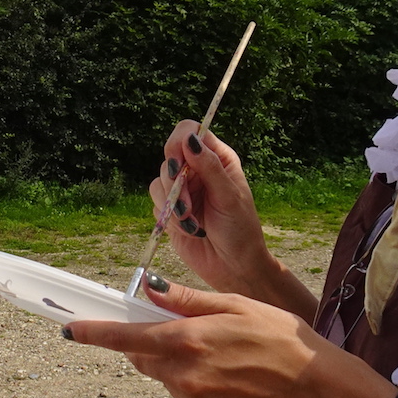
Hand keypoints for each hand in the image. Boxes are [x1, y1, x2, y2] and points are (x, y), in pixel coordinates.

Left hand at [66, 276, 394, 397]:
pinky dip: (198, 385)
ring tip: (226, 355)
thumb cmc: (287, 341)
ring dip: (179, 364)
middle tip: (185, 329)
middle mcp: (185, 379)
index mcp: (189, 343)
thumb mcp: (239, 306)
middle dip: (151, 342)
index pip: (126, 338)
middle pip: (144, 359)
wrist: (325, 395)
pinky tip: (233, 378)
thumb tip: (149, 289)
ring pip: (167, 379)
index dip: (95, 332)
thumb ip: (188, 301)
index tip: (70, 328)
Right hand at [151, 122, 289, 305]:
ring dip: (173, 206)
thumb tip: (190, 138)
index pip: (189, 131)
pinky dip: (169, 219)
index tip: (179, 163)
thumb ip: (209, 166)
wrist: (234, 266)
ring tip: (193, 223)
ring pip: (158, 183)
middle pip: (168, 158)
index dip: (178, 142)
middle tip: (189, 206)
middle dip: (175, 184)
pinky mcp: (171, 210)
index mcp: (217, 158)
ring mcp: (183, 190)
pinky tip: (190, 230)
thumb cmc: (241, 230)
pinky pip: (156, 204)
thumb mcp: (228, 196)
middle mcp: (197, 170)